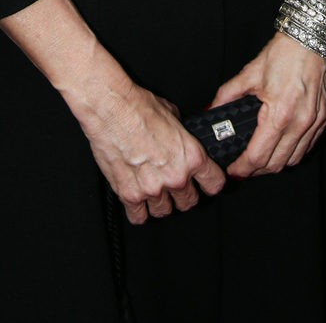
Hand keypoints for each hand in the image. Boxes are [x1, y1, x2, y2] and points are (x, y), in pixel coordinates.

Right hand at [82, 82, 224, 224]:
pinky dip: (138, 211)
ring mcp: (152, 188)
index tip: (205, 183)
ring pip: (164, 212)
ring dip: (161, 203)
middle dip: (183, 195)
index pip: (214, 183)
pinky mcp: (129, 194)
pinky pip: (138, 217)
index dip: (210, 183)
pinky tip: (138, 200)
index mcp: (191, 156)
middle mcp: (175, 176)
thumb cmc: (140, 107)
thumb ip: (181, 136)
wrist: (111, 109)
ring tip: (155, 191)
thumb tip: (181, 140)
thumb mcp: (173, 115)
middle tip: (175, 186)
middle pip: (189, 202)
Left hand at [212, 32, 325, 178]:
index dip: (242, 168)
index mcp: (279, 113)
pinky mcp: (325, 118)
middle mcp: (300, 123)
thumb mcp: (250, 73)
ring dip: (276, 163)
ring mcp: (315, 122)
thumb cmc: (284, 52)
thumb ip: (227, 95)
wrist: (311, 37)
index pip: (258, 157)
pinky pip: (308, 146)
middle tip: (244, 166)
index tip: (233, 170)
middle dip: (257, 170)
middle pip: (276, 165)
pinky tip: (282, 144)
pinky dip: (294, 151)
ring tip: (262, 157)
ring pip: (294, 160)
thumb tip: (210, 111)